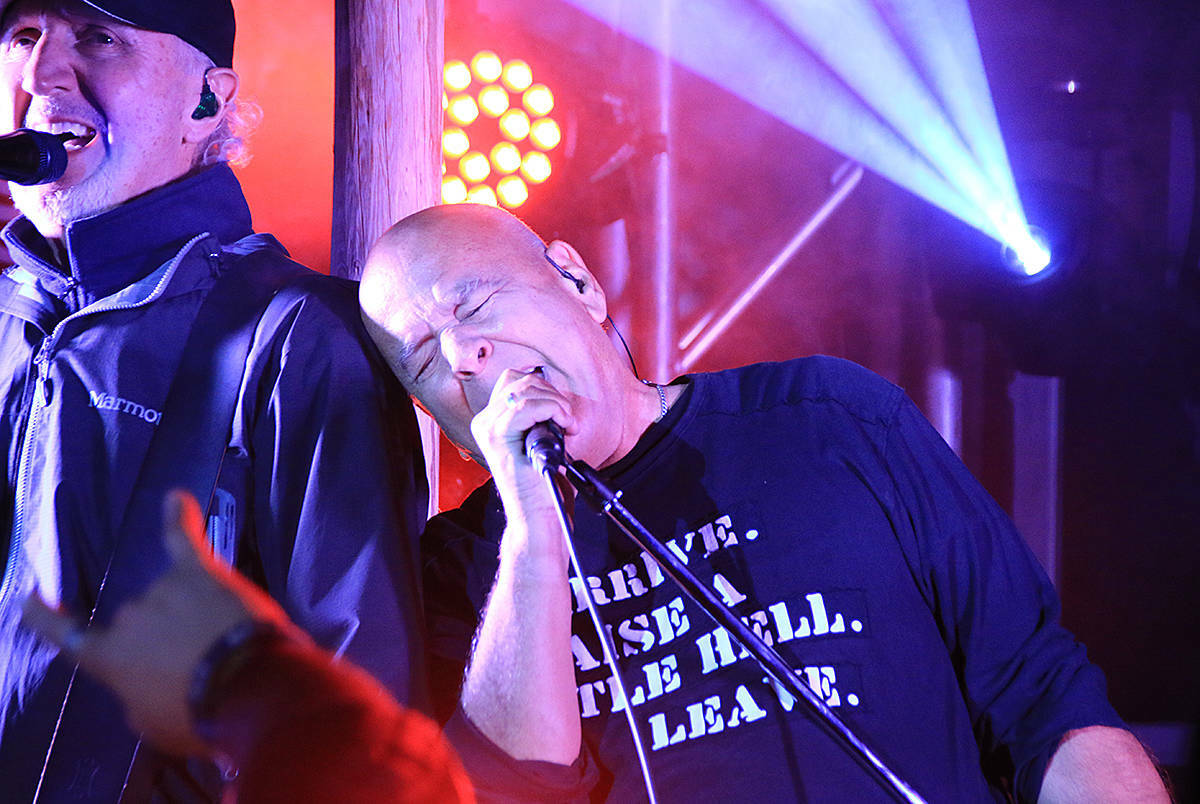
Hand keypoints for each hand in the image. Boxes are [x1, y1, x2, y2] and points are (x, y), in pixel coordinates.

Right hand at [21, 490, 301, 755]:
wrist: (249, 686)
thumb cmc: (197, 714)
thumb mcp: (151, 722)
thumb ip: (137, 694)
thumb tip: (143, 678)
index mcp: (109, 657)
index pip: (67, 634)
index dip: (46, 619)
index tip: (30, 601)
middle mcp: (127, 616)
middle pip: (141, 619)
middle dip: (170, 638)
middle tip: (203, 665)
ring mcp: (163, 589)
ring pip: (171, 595)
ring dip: (195, 614)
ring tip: (225, 641)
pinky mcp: (200, 572)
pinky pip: (184, 539)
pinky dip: (179, 517)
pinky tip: (176, 497)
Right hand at [470, 368, 575, 508]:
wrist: (535, 514)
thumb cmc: (540, 482)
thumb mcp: (537, 439)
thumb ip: (536, 414)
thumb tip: (551, 392)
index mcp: (490, 420)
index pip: (514, 380)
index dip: (544, 389)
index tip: (561, 412)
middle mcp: (484, 421)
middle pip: (521, 380)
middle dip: (552, 395)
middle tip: (567, 420)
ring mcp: (487, 427)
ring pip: (525, 390)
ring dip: (556, 403)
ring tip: (567, 425)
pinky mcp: (498, 436)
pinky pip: (527, 406)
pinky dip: (553, 410)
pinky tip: (565, 427)